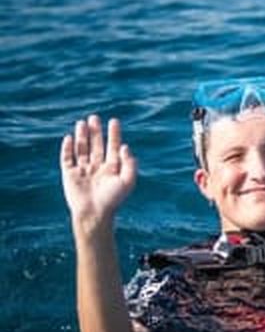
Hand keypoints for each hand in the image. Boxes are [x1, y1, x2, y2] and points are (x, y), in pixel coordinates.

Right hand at [61, 115, 136, 238]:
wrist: (94, 214)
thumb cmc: (113, 200)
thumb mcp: (128, 182)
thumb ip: (130, 164)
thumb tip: (125, 147)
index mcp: (112, 168)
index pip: (113, 146)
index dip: (113, 134)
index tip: (114, 121)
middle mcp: (98, 166)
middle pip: (96, 145)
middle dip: (95, 131)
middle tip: (94, 117)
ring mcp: (83, 170)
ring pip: (82, 148)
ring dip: (82, 136)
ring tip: (82, 122)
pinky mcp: (69, 175)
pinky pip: (67, 159)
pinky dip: (67, 148)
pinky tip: (69, 138)